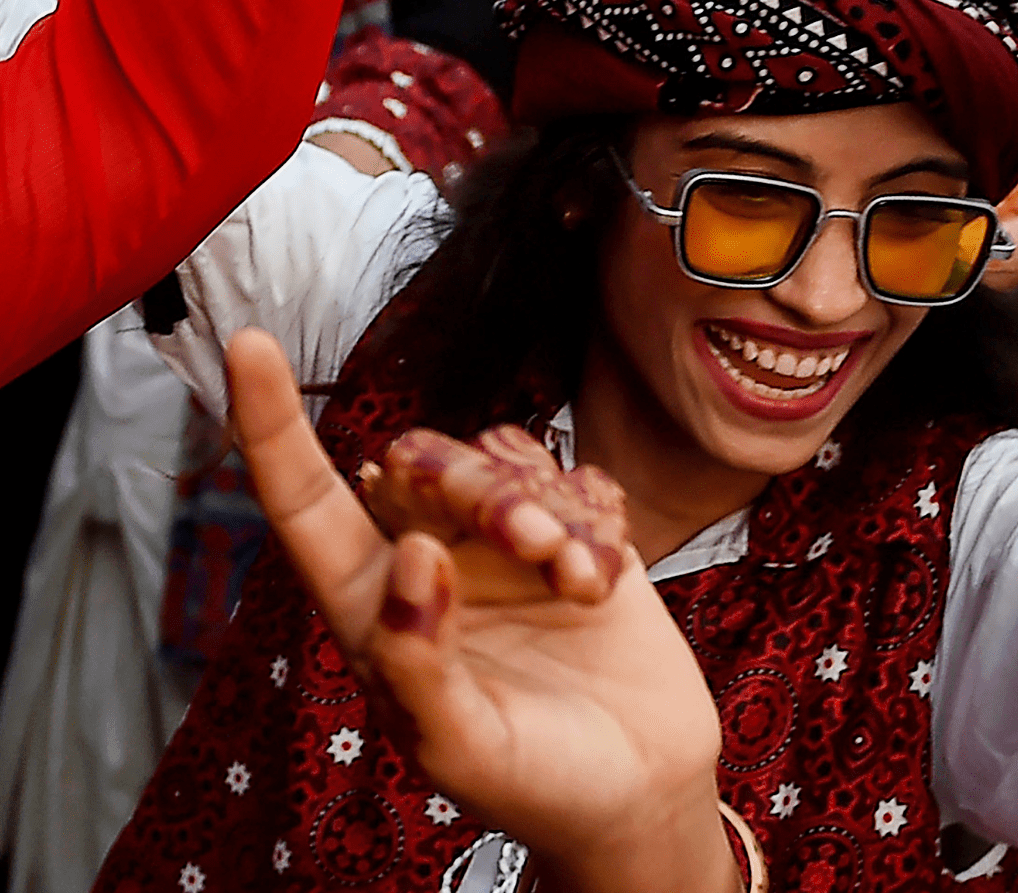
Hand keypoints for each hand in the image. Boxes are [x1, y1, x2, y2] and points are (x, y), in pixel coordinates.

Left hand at [224, 331, 736, 892]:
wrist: (645, 792)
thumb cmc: (537, 786)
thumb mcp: (463, 747)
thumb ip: (420, 661)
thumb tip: (409, 553)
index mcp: (378, 613)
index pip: (306, 506)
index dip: (271, 427)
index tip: (250, 347)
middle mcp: (436, 566)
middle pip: (421, 465)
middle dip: (474, 484)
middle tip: (533, 543)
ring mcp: (509, 550)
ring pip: (501, 460)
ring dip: (543, 502)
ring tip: (577, 577)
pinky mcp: (581, 540)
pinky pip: (577, 480)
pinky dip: (596, 518)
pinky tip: (604, 580)